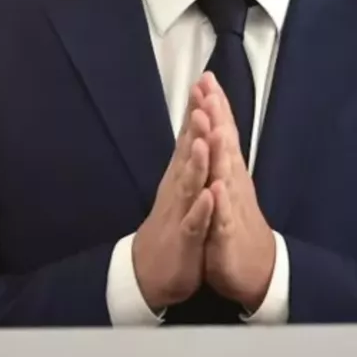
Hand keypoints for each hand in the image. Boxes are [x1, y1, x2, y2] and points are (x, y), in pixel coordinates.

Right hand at [132, 103, 215, 309]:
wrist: (148, 276)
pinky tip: (208, 194)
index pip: (190, 138)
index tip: (205, 81)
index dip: (198, 110)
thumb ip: (186, 162)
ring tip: (205, 138)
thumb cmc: (169, 230)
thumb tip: (193, 132)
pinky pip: (194, 223)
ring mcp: (180, 213)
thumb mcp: (179, 192)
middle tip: (202, 93)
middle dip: (196, 124)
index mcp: (180, 178)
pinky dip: (201, 208)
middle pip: (188, 152)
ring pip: (189, 184)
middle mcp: (178, 190)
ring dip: (197, 161)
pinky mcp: (184, 239)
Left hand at [194, 73, 274, 311]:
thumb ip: (223, 161)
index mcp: (229, 174)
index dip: (215, 107)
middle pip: (226, 145)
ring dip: (219, 150)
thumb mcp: (227, 191)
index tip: (206, 78)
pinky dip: (219, 202)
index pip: (222, 134)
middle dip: (217, 115)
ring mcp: (231, 208)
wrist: (256, 271)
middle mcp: (233, 185)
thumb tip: (218, 131)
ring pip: (225, 175)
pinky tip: (217, 187)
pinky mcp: (227, 235)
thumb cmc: (237, 229)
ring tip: (212, 123)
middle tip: (208, 85)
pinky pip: (222, 217)